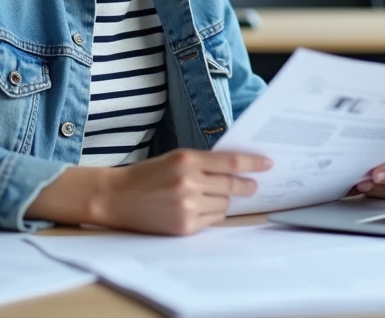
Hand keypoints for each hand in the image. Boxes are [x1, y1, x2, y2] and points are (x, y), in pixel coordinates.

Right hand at [95, 149, 271, 235]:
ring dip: (223, 200)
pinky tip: (198, 208)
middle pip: (231, 185)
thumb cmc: (146, 176)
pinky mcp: (185, 226)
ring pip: (224, 203)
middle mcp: (189, 182)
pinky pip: (213, 219)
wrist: (117, 198)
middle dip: (246, 185)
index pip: (230, 161)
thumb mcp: (174, 159)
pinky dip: (211, 213)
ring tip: (208, 196)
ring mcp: (187, 206)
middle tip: (254, 185)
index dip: (253, 162)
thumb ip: (202, 162)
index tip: (268, 163)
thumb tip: (235, 169)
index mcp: (186, 160)